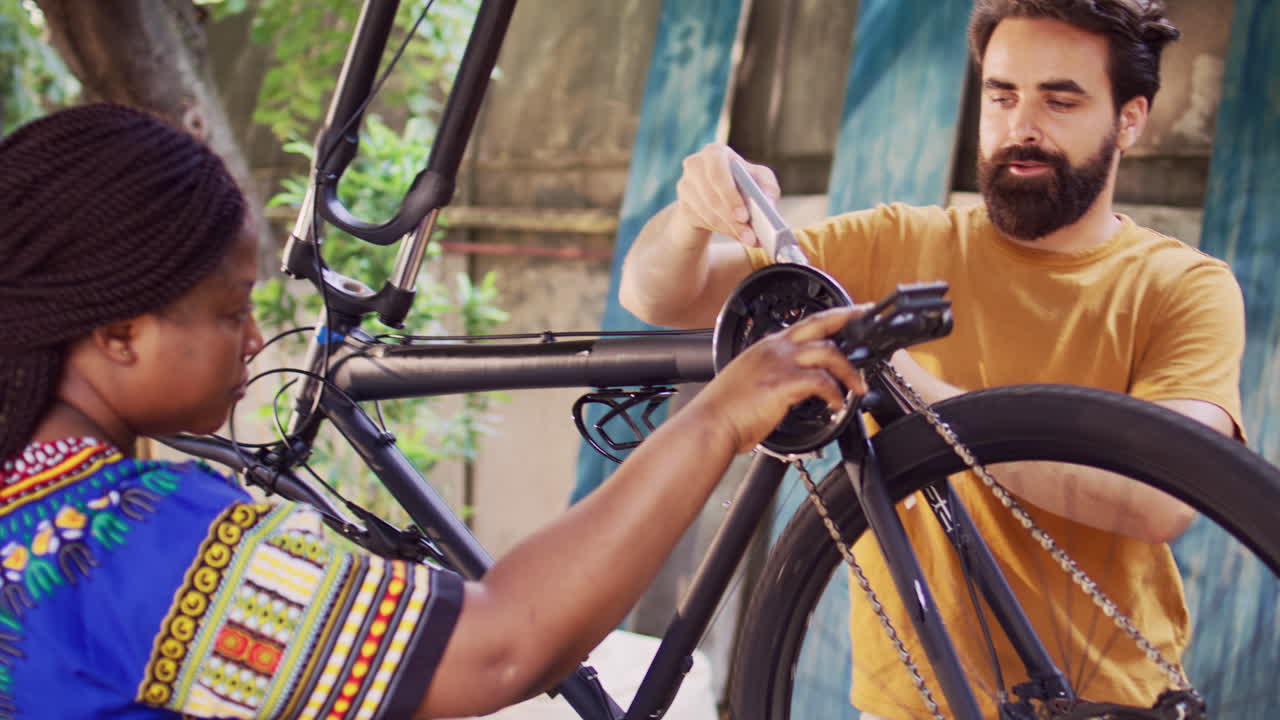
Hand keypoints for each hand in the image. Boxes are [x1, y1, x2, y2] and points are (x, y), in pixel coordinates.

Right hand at [674, 143, 780, 248]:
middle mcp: (695, 165)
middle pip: (711, 195)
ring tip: (748, 239)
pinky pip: (701, 222)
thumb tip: (768, 203)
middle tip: (750, 235)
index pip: (718, 172)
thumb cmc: (742, 181)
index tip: (744, 216)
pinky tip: (735, 234)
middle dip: (732, 218)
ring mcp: (685, 186)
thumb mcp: (759, 179)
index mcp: (714, 152)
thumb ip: (768, 187)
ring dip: (729, 228)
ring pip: (706, 213)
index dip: (730, 195)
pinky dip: (721, 230)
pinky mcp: (683, 205)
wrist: (718, 193)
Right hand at [692, 305, 867, 453]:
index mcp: (767, 346)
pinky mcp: (784, 382)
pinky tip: (836, 405)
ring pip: (829, 353)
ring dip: (849, 371)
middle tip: (867, 318)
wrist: (710, 423)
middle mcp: (775, 349)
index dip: (832, 317)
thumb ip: (773, 374)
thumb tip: (794, 387)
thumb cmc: (726, 410)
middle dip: (849, 318)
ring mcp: (780, 363)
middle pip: (821, 324)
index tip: (849, 315)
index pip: (806, 324)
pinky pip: (822, 382)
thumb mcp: (750, 380)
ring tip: (858, 388)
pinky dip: (835, 394)